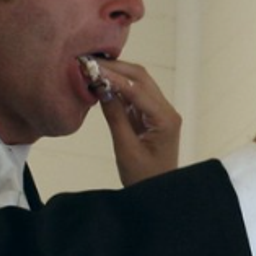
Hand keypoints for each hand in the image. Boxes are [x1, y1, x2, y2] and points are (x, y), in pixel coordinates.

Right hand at [96, 60, 180, 185]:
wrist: (159, 193)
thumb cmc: (144, 178)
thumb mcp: (126, 149)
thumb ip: (115, 117)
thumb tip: (101, 88)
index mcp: (165, 119)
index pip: (137, 89)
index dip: (113, 77)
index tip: (91, 68)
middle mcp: (167, 111)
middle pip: (140, 78)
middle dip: (115, 68)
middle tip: (88, 62)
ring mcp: (160, 112)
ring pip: (138, 83)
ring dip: (116, 75)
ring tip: (91, 69)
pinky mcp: (151, 116)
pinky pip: (134, 95)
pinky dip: (118, 88)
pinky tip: (100, 83)